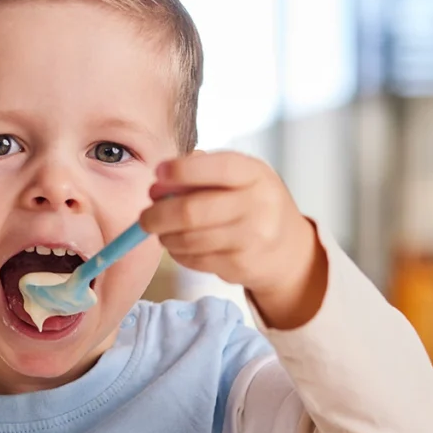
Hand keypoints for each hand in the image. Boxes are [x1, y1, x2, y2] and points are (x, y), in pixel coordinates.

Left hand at [139, 150, 327, 328]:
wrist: (288, 249)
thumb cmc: (252, 203)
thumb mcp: (238, 178)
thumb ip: (201, 171)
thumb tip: (159, 182)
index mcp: (254, 173)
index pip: (217, 167)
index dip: (182, 171)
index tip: (157, 174)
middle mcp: (258, 204)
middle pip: (193, 211)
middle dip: (158, 214)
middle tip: (145, 217)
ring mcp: (251, 238)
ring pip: (189, 240)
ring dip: (166, 236)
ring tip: (161, 231)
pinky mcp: (241, 265)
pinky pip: (195, 259)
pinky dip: (178, 253)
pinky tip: (179, 246)